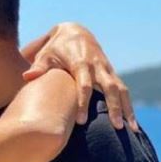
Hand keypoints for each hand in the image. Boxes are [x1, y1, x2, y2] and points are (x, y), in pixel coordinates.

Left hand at [22, 22, 138, 131]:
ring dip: (127, 108)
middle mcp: (98, 66)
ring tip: (133, 129)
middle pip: (110, 88)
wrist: (74, 32)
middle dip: (114, 107)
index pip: (84, 85)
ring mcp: (107, 70)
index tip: (81, 121)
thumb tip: (27, 76)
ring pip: (121, 90)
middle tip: (116, 127)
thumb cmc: (55, 48)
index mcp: (81, 62)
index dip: (83, 102)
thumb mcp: (46, 54)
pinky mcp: (111, 74)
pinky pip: (123, 90)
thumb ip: (38, 67)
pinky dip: (128, 105)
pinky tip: (132, 123)